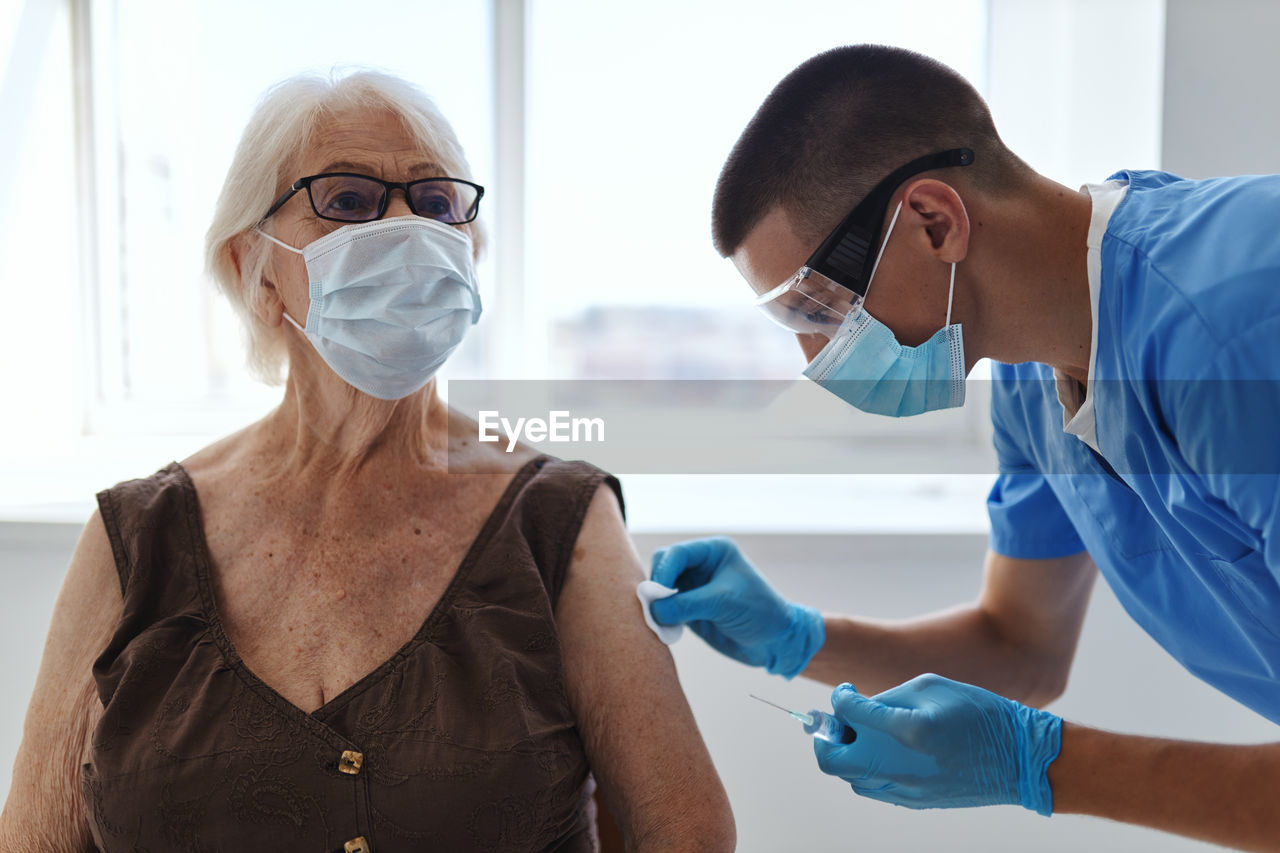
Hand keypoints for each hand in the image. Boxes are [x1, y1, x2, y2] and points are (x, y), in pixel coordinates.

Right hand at [649, 537, 823, 678]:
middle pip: (663, 567)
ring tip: (662, 622)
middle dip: (657, 587)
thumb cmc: (760, 613)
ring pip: (660, 590)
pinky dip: (662, 619)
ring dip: (657, 605)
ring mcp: (694, 589)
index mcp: (713, 552)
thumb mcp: (723, 603)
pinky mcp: (690, 611)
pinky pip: (665, 610)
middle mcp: (701, 567)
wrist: (776, 642)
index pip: (676, 553)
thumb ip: (686, 604)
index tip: (657, 594)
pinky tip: (668, 629)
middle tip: (656, 609)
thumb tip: (652, 610)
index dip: (663, 571)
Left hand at [813, 674, 1061, 813]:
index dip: (840, 697)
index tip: (846, 691)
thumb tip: (858, 707)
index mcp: (906, 728)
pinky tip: (884, 753)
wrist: (1018, 758)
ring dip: (847, 754)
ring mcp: (906, 789)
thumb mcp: (931, 688)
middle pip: (831, 759)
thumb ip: (887, 698)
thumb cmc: (978, 713)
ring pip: (850, 778)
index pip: (848, 712)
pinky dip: (867, 770)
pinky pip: (873, 790)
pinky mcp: (915, 802)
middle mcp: (899, 764)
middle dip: (825, 736)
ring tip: (863, 735)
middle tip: (838, 721)